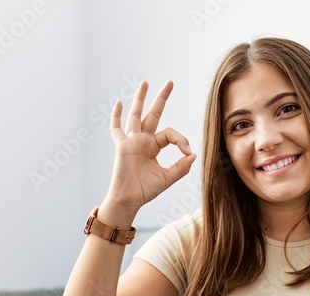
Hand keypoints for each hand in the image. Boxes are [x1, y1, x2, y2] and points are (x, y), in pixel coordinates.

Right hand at [102, 81, 195, 219]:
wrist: (129, 200)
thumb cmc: (145, 191)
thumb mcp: (167, 178)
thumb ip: (181, 168)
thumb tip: (193, 155)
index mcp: (153, 147)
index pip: (170, 134)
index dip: (181, 140)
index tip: (187, 152)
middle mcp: (143, 141)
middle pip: (153, 114)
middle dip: (161, 98)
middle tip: (171, 82)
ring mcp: (131, 141)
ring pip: (136, 115)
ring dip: (140, 98)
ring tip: (145, 82)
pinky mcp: (122, 146)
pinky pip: (116, 128)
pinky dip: (116, 116)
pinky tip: (118, 103)